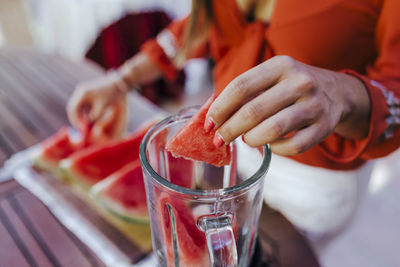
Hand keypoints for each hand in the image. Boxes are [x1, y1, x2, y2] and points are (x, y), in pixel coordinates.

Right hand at [67, 71, 127, 140]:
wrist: (118, 84)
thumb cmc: (111, 95)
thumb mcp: (102, 106)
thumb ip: (94, 115)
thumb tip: (87, 124)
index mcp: (83, 93)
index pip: (73, 109)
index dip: (75, 120)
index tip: (80, 128)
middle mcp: (80, 91)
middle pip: (72, 108)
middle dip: (75, 119)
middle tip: (80, 129)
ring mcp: (82, 92)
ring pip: (76, 107)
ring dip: (78, 116)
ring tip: (84, 125)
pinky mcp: (86, 93)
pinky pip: (81, 105)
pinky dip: (83, 113)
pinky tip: (87, 119)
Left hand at [205, 56, 369, 155]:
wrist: (337, 92)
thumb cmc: (291, 87)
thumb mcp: (272, 77)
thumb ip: (245, 92)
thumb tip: (213, 117)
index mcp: (281, 65)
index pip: (241, 86)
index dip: (220, 108)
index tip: (208, 123)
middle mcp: (300, 82)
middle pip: (253, 111)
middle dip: (229, 129)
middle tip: (218, 139)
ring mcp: (315, 105)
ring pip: (273, 130)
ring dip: (251, 139)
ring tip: (245, 140)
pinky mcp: (324, 127)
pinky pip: (293, 146)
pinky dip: (275, 149)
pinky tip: (270, 145)